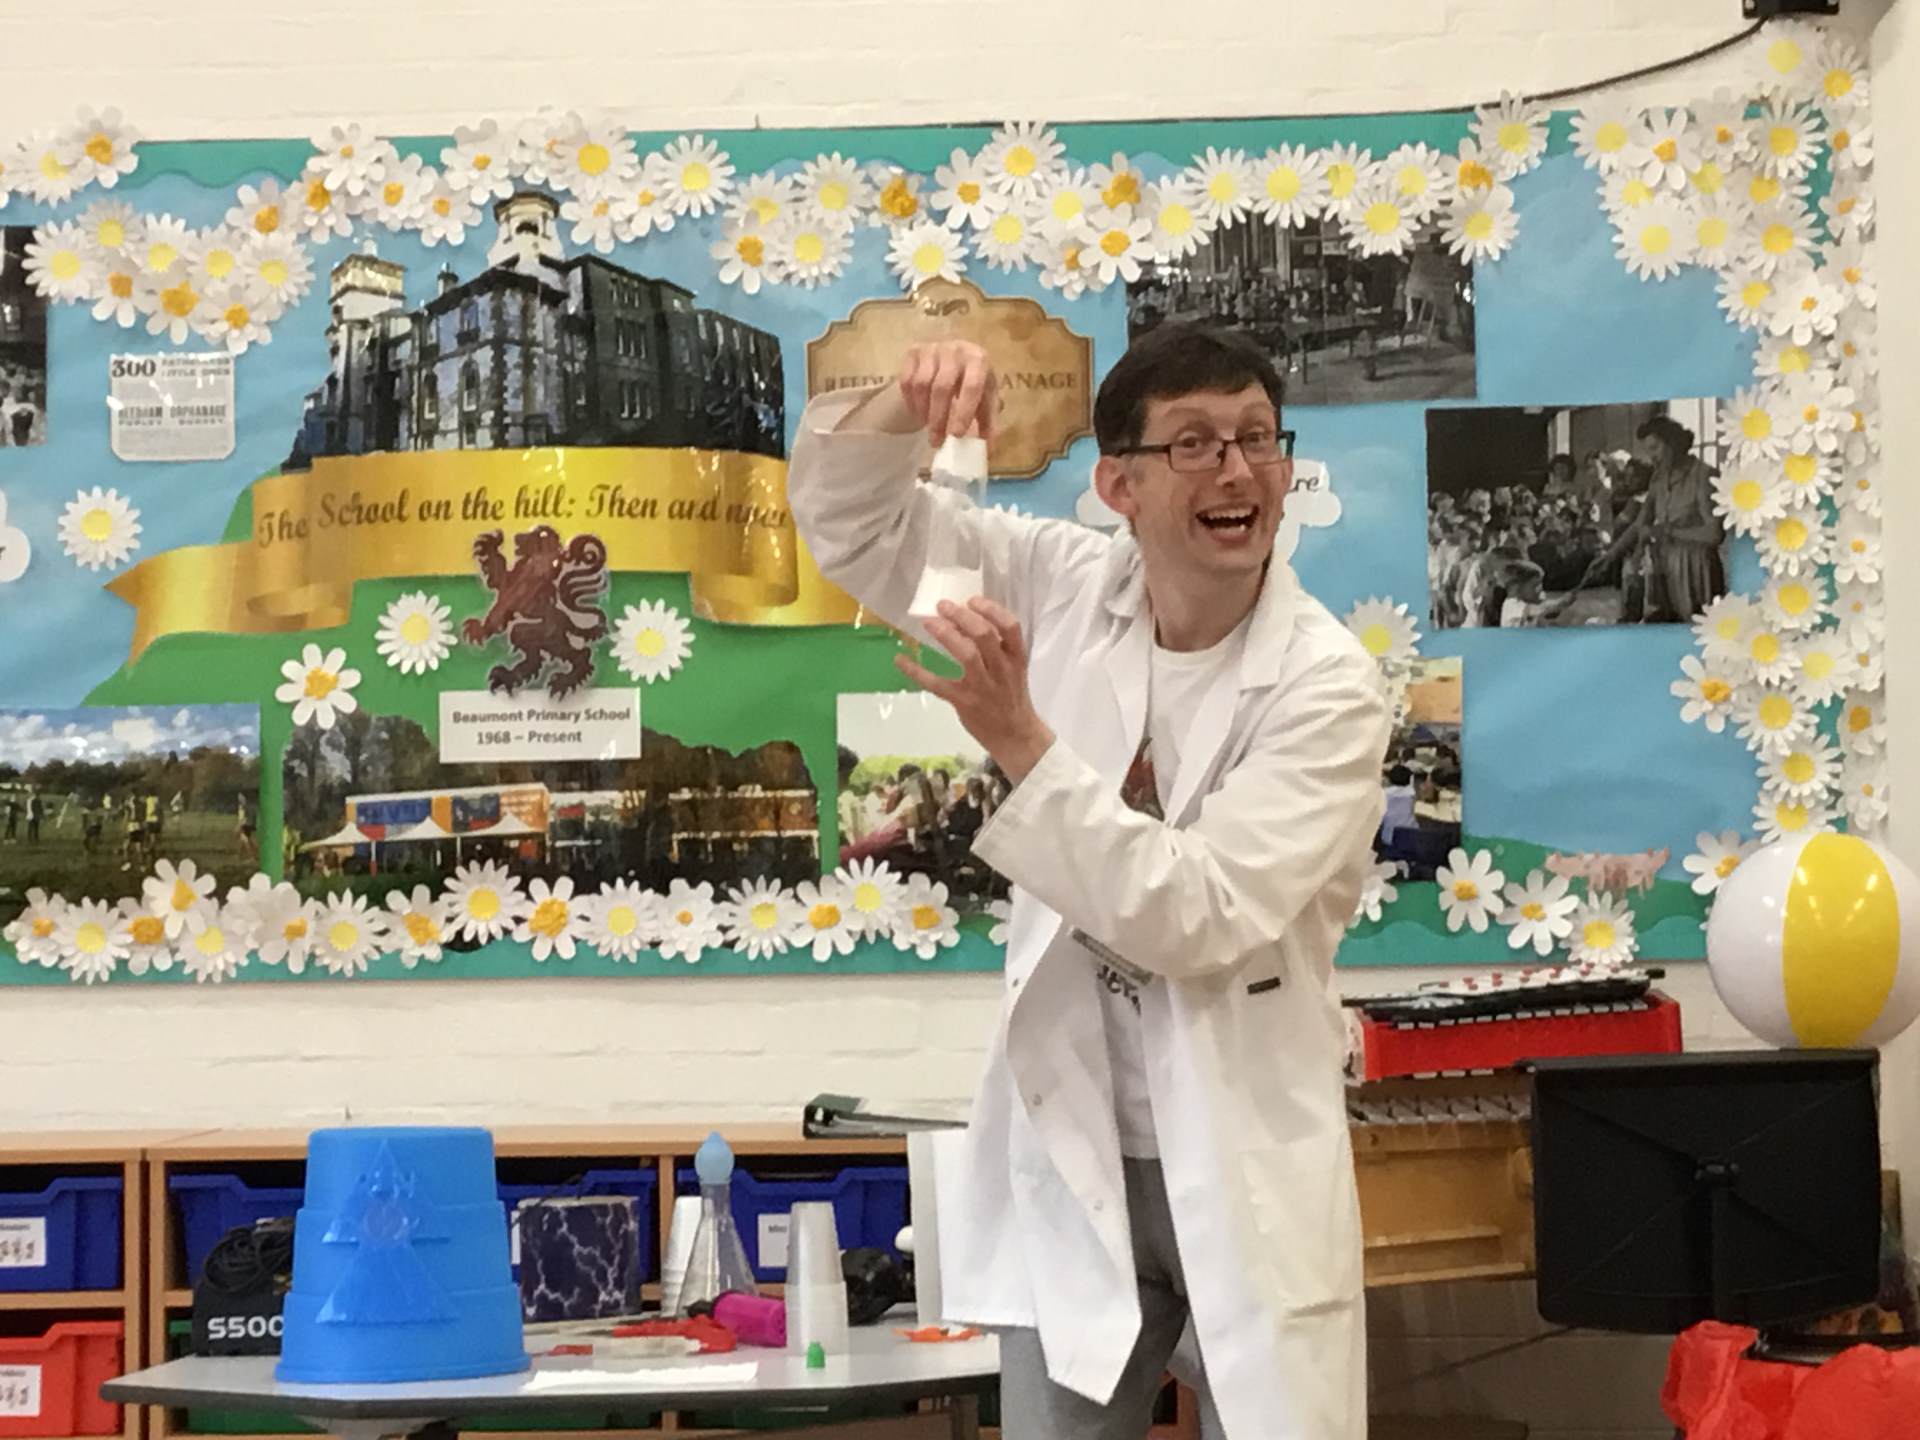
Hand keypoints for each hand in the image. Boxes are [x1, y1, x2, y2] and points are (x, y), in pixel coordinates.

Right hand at [848, 340, 996, 442]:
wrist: (957, 353)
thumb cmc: (974, 379)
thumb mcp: (986, 397)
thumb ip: (988, 423)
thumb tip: (987, 450)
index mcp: (978, 360)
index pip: (971, 387)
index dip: (963, 413)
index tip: (956, 435)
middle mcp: (955, 350)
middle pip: (942, 387)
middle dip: (938, 418)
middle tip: (936, 441)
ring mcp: (932, 349)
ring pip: (921, 385)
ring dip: (923, 411)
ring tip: (928, 427)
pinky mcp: (914, 352)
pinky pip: (907, 381)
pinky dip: (911, 402)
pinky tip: (918, 413)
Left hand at [897, 598, 1054, 783]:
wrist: (1015, 736)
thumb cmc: (1011, 697)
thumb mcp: (1013, 669)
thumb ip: (996, 647)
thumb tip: (965, 620)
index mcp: (1016, 658)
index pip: (1010, 626)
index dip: (991, 609)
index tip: (972, 600)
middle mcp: (1001, 670)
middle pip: (984, 635)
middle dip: (961, 616)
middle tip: (942, 606)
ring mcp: (982, 687)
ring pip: (966, 654)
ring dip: (945, 634)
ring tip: (929, 622)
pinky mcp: (964, 702)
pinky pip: (937, 684)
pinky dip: (916, 671)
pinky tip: (900, 659)